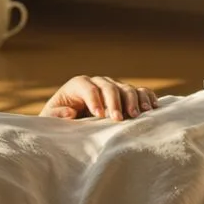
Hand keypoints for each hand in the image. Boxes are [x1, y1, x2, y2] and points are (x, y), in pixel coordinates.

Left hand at [40, 75, 158, 121]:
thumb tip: (70, 112)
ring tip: (137, 115)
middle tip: (118, 119)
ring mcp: (113, 87)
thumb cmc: (59, 119)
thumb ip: (56, 115)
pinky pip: (140, 91)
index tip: (98, 116)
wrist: (72, 120)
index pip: (88, 87)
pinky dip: (147, 97)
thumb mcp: (51, 119)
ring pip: (126, 88)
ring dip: (133, 101)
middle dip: (115, 103)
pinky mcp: (125, 94)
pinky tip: (152, 108)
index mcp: (78, 84)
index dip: (94, 100)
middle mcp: (98, 82)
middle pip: (109, 87)